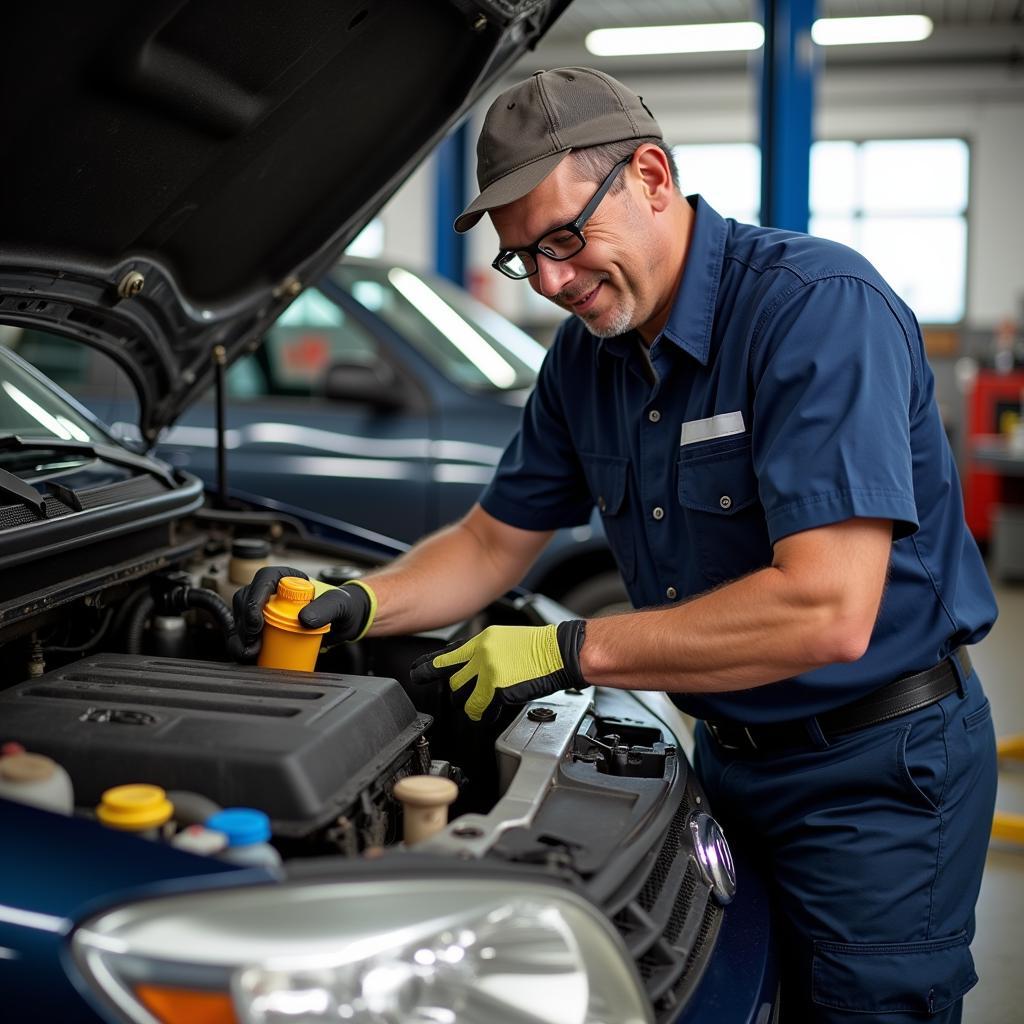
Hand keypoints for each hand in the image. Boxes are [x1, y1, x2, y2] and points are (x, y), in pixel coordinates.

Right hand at [231, 566, 375, 659]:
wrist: (345, 623)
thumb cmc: (343, 606)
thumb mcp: (340, 605)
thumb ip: (326, 608)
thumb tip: (304, 620)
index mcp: (286, 577)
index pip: (263, 580)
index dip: (255, 599)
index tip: (257, 623)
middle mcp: (272, 591)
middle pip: (245, 601)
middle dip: (244, 624)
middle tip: (253, 645)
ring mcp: (265, 610)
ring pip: (240, 619)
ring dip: (239, 638)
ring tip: (249, 654)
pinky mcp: (264, 628)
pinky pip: (246, 635)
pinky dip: (242, 647)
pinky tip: (248, 658)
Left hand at [409, 621, 585, 721]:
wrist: (560, 651)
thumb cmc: (540, 648)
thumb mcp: (506, 641)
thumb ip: (485, 653)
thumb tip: (473, 668)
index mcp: (482, 640)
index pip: (447, 655)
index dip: (428, 667)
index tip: (416, 674)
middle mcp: (480, 654)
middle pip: (453, 682)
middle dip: (458, 694)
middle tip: (466, 698)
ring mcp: (488, 672)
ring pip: (463, 698)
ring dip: (470, 706)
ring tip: (483, 705)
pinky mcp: (498, 689)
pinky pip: (481, 710)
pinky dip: (485, 715)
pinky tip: (493, 712)